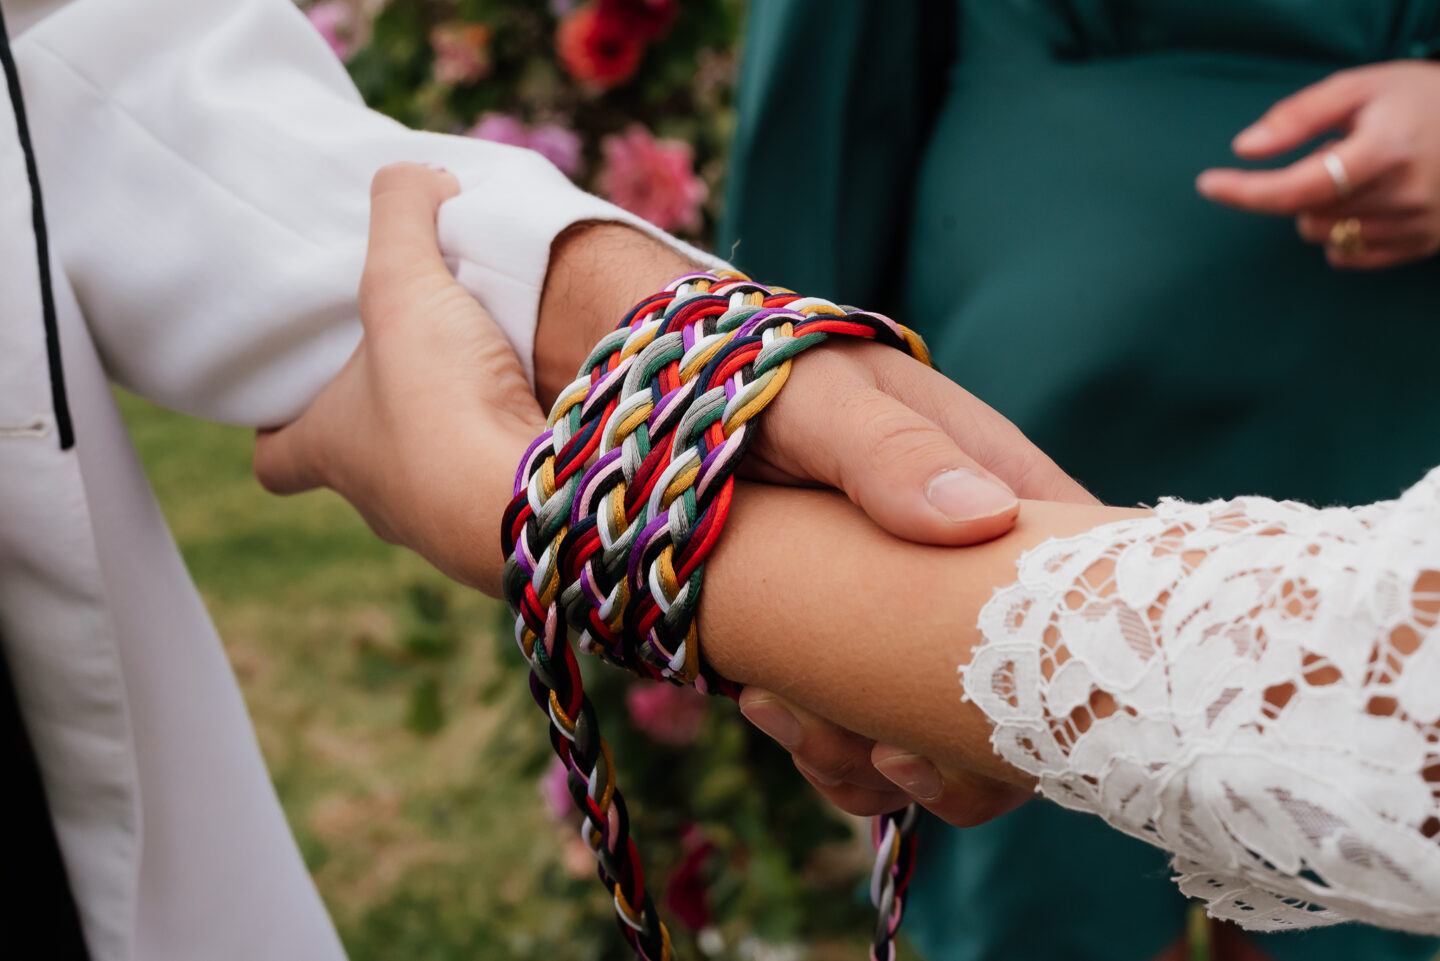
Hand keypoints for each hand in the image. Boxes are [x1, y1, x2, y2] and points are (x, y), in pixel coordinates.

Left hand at [254, 163, 543, 593]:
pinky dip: (503, 454)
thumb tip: (412, 174)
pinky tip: (528, 414)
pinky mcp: (507, 528)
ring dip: (447, 439)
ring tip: (476, 382)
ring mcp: (443, 524)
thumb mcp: (403, 281)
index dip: (274, 429)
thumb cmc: (439, 400)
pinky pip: (495, 487)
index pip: (274, 460)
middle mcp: (381, 500)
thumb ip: (400, 213)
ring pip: (431, 481)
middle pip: (357, 466)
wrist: (529, 490)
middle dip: (376, 422)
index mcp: (331, 450)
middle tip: (399, 370)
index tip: (287, 401)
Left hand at [739, 351, 1091, 826]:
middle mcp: (970, 579)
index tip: (992, 720)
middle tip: (882, 750)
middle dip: (952, 752)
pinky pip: (864, 738)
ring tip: (789, 719)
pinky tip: (763, 706)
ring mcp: (908, 628)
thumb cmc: (767, 380)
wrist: (667, 399)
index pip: (1089, 599)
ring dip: (872, 760)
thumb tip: (982, 518)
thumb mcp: (825, 397)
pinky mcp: (847, 662)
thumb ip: (890, 447)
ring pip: (937, 735)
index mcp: (1004, 500)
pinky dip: (825, 751)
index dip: (1073, 677)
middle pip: (1016, 701)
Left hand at [1196, 60, 1439, 268]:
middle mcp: (1402, 195)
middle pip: (1304, 214)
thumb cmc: (1417, 99)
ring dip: (1322, 209)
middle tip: (1338, 153)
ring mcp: (1415, 225)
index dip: (1245, 191)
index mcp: (1384, 150)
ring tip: (1362, 174)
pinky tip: (1368, 203)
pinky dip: (1341, 235)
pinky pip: (1347, 256)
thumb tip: (1244, 149)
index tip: (1207, 184)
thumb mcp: (1361, 87)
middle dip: (1301, 186)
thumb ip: (1299, 115)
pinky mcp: (1423, 245)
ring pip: (1322, 236)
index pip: (1296, 188)